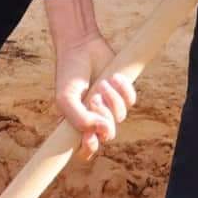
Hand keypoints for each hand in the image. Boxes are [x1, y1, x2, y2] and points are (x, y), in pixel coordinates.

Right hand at [44, 0, 136, 159]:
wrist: (81, 47)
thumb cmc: (69, 73)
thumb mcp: (66, 98)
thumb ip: (80, 120)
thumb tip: (104, 132)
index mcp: (77, 123)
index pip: (85, 150)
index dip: (89, 149)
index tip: (89, 140)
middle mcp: (94, 118)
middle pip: (107, 134)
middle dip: (102, 115)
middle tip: (93, 97)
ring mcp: (110, 107)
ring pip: (120, 116)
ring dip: (112, 99)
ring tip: (102, 83)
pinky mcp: (123, 94)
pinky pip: (131, 101)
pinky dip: (124, 89)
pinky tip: (114, 76)